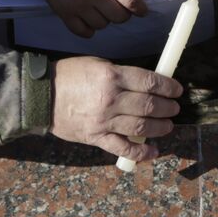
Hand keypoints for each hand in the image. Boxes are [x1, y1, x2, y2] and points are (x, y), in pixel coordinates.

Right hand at [38, 0, 145, 37]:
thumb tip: (133, 2)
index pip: (130, 0)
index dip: (140, 8)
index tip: (142, 11)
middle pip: (118, 17)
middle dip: (122, 14)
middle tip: (118, 8)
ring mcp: (78, 5)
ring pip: (102, 25)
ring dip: (105, 20)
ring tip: (100, 10)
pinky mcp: (65, 14)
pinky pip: (83, 32)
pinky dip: (89, 29)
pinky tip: (89, 20)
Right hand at [49, 57, 181, 161]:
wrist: (40, 96)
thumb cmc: (68, 76)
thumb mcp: (97, 64)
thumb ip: (121, 75)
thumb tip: (146, 83)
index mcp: (112, 76)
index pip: (149, 81)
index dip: (168, 86)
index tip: (177, 90)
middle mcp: (111, 99)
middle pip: (149, 105)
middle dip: (168, 107)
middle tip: (175, 108)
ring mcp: (104, 121)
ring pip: (141, 127)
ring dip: (160, 127)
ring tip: (168, 125)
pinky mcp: (96, 137)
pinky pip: (123, 148)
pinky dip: (141, 152)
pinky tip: (153, 151)